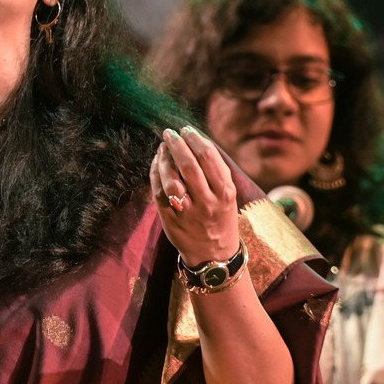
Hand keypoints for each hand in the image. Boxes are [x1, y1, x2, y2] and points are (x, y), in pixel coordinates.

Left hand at [151, 127, 239, 266]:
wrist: (213, 254)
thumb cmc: (220, 216)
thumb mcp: (227, 194)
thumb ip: (216, 169)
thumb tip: (197, 140)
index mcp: (225, 192)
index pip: (208, 157)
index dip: (195, 139)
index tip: (186, 129)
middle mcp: (208, 202)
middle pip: (189, 165)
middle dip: (177, 144)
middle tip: (170, 133)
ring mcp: (188, 212)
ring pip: (171, 179)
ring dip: (164, 159)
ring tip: (162, 147)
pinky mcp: (172, 219)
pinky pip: (159, 192)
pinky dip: (156, 174)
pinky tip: (157, 164)